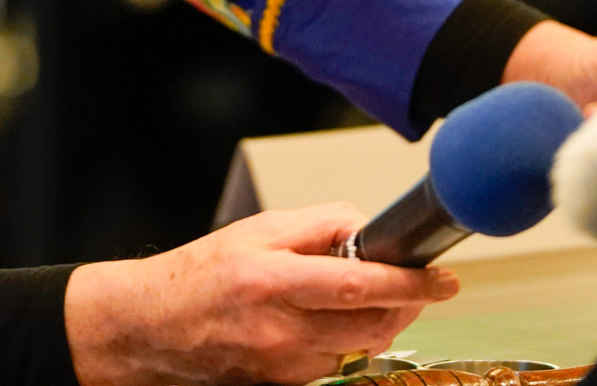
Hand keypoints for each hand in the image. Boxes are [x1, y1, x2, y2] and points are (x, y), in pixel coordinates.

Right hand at [63, 203, 458, 385]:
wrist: (153, 327)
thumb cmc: (202, 273)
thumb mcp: (258, 230)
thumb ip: (317, 226)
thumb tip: (367, 230)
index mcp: (271, 281)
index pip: (358, 285)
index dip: (410, 284)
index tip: (443, 278)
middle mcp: (279, 330)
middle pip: (371, 324)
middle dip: (406, 305)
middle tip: (418, 286)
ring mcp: (282, 365)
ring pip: (360, 346)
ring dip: (382, 322)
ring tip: (375, 297)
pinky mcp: (282, 385)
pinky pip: (335, 363)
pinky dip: (349, 340)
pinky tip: (335, 320)